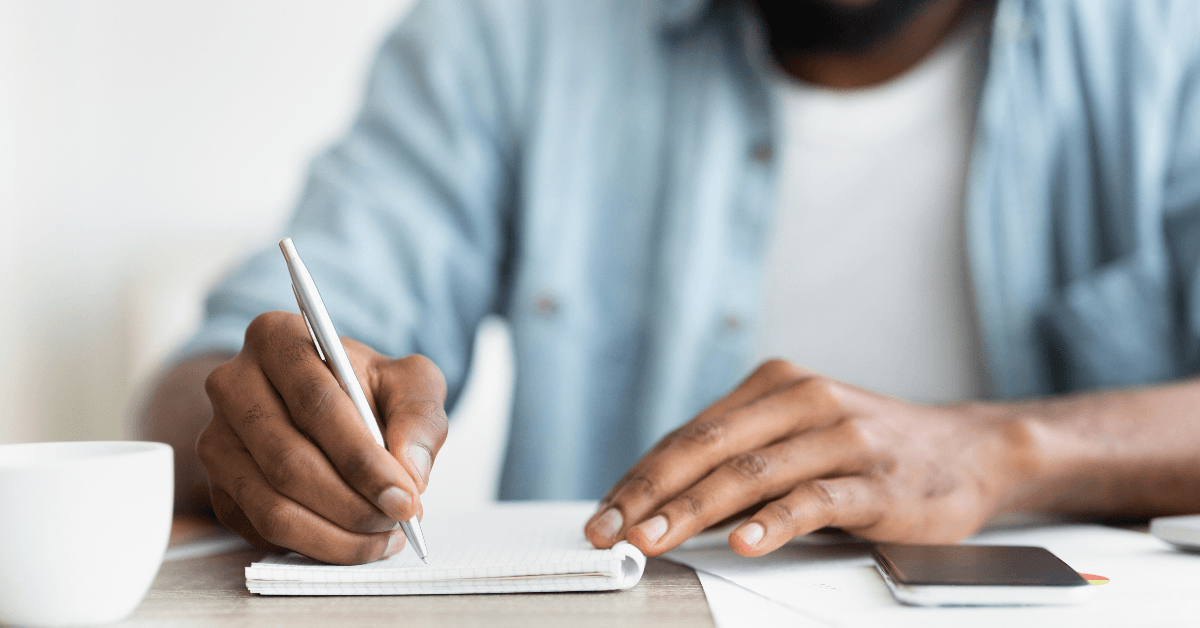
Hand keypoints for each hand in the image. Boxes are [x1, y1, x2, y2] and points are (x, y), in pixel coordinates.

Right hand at [197, 311, 448, 563]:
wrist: (330, 406)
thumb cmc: (368, 388)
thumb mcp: (409, 382)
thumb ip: (419, 415)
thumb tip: (410, 471)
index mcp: (276, 338)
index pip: (316, 404)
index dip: (362, 459)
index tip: (405, 496)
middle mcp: (233, 385)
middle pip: (289, 461)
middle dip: (352, 504)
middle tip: (398, 520)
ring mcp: (217, 439)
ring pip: (272, 505)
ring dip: (335, 535)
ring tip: (383, 536)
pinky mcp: (219, 486)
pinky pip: (262, 529)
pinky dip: (316, 546)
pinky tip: (356, 540)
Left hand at [585, 360, 1030, 556]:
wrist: (968, 450)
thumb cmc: (869, 448)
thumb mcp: (797, 437)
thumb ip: (738, 459)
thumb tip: (658, 502)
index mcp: (774, 385)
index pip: (690, 434)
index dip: (639, 476)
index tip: (602, 515)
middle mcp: (804, 400)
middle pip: (710, 447)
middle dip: (651, 492)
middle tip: (611, 530)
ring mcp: (843, 437)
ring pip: (753, 472)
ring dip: (696, 508)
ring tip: (655, 538)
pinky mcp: (879, 479)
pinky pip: (818, 498)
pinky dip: (776, 520)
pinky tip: (745, 541)